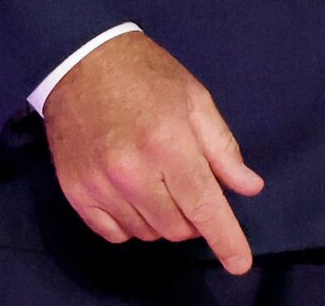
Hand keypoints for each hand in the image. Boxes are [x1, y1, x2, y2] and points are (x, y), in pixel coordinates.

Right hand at [44, 30, 265, 272]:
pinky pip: (114, 234)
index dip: (226, 238)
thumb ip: (222, 148)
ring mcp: (99, 185)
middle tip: (191, 184)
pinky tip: (134, 194)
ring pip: (147, 234)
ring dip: (163, 219)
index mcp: (167, 142)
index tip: (240, 264)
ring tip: (159, 181)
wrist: (81, 61)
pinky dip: (132, 223)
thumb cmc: (146, 76)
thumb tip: (249, 187)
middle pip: (177, 227)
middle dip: (194, 218)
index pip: (203, 206)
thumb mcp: (195, 99)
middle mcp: (131, 171)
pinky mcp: (76, 193)